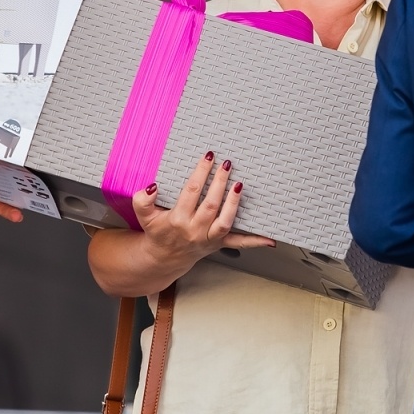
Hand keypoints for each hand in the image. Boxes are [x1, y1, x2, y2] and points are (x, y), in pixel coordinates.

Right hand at [130, 152, 273, 271]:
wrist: (164, 257)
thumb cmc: (158, 232)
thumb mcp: (144, 217)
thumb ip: (143, 201)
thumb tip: (152, 187)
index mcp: (177, 220)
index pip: (191, 192)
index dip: (200, 173)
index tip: (209, 156)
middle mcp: (194, 230)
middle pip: (210, 205)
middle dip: (219, 183)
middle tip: (227, 165)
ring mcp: (209, 239)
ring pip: (225, 222)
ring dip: (234, 203)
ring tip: (240, 185)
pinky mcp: (219, 244)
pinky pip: (239, 242)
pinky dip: (255, 241)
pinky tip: (270, 238)